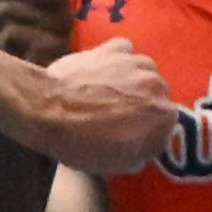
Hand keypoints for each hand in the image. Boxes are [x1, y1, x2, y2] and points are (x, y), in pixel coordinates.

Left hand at [16, 40, 172, 178]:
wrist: (45, 109)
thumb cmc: (81, 142)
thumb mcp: (118, 163)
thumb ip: (144, 152)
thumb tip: (148, 145)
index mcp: (162, 114)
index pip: (165, 124)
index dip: (148, 132)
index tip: (131, 137)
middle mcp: (156, 83)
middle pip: (155, 95)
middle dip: (140, 105)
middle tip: (115, 116)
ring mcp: (135, 62)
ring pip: (142, 72)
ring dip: (130, 81)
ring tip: (105, 94)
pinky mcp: (112, 48)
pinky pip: (123, 52)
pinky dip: (116, 60)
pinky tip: (101, 71)